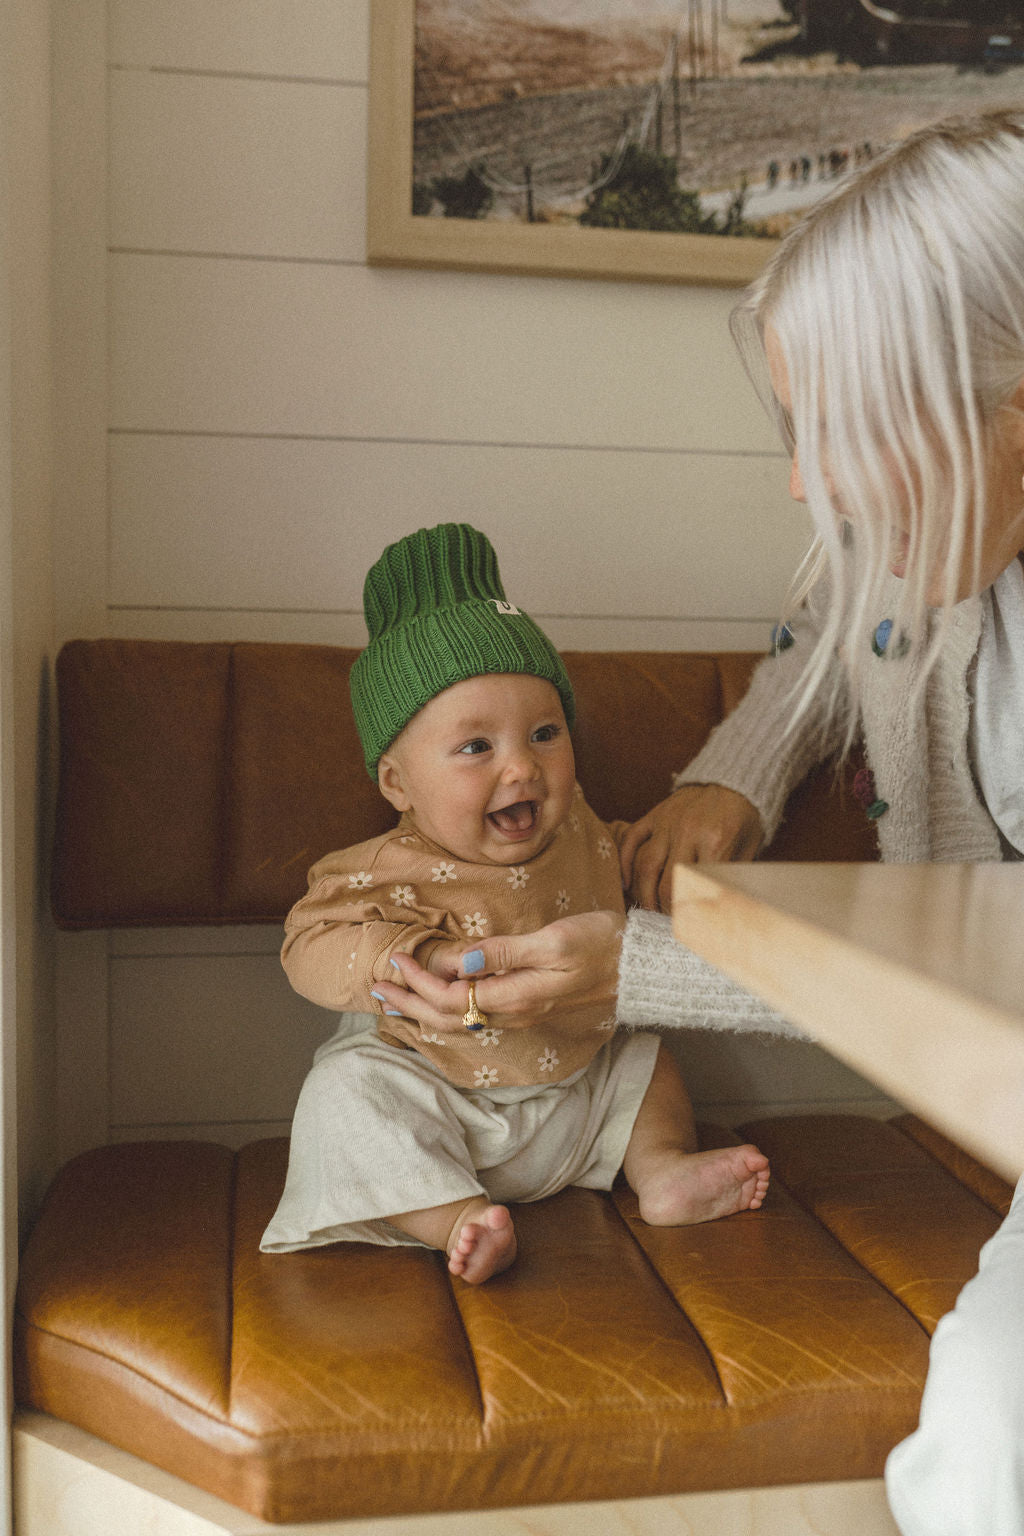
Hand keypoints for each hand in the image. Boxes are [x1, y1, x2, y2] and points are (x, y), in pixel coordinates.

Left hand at [371, 911, 624, 1033]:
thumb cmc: (605, 944)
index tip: (397, 959)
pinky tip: (439, 1003)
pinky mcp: (530, 1006)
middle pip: (449, 1018)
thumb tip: (460, 961)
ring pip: (461, 1022)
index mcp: (517, 996)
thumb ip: (506, 952)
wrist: (644, 968)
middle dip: (409, 1004)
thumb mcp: (555, 940)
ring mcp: (523, 1013)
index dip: (419, 982)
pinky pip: (477, 1017)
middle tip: (376, 987)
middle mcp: (515, 1012)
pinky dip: (448, 1011)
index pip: (451, 998)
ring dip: (423, 1011)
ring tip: (395, 1001)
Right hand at [619, 784, 762, 912]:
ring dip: (642, 892)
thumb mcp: (747, 850)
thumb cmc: (743, 821)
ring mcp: (667, 822)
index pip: (693, 887)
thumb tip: (720, 910)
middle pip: (665, 882)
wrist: (734, 782)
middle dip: (662, 908)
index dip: (687, 911)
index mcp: (715, 842)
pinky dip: (623, 863)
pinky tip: (625, 883)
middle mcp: (687, 832)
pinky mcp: (654, 814)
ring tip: (645, 910)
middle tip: (664, 921)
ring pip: (644, 864)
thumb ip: (731, 877)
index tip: (685, 926)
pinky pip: (631, 839)